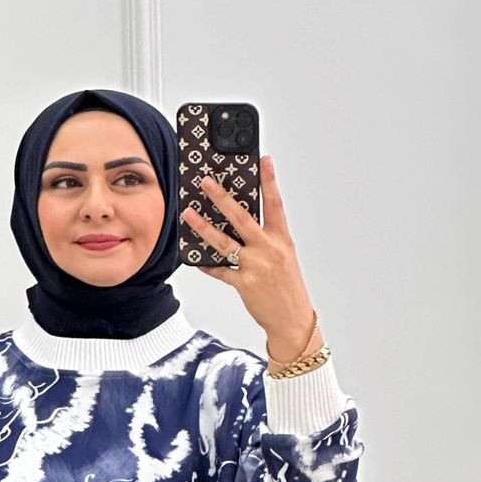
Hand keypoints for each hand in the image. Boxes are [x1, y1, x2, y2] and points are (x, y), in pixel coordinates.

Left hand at [180, 156, 319, 361]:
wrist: (292, 321)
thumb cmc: (288, 288)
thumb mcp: (284, 258)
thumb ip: (267, 240)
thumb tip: (242, 224)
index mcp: (282, 240)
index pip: (276, 205)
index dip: (270, 181)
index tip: (264, 161)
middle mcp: (269, 250)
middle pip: (242, 218)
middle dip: (222, 198)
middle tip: (207, 182)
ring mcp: (255, 267)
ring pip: (224, 242)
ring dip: (203, 226)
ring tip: (188, 214)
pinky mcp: (244, 284)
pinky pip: (220, 270)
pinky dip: (207, 264)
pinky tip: (196, 258)